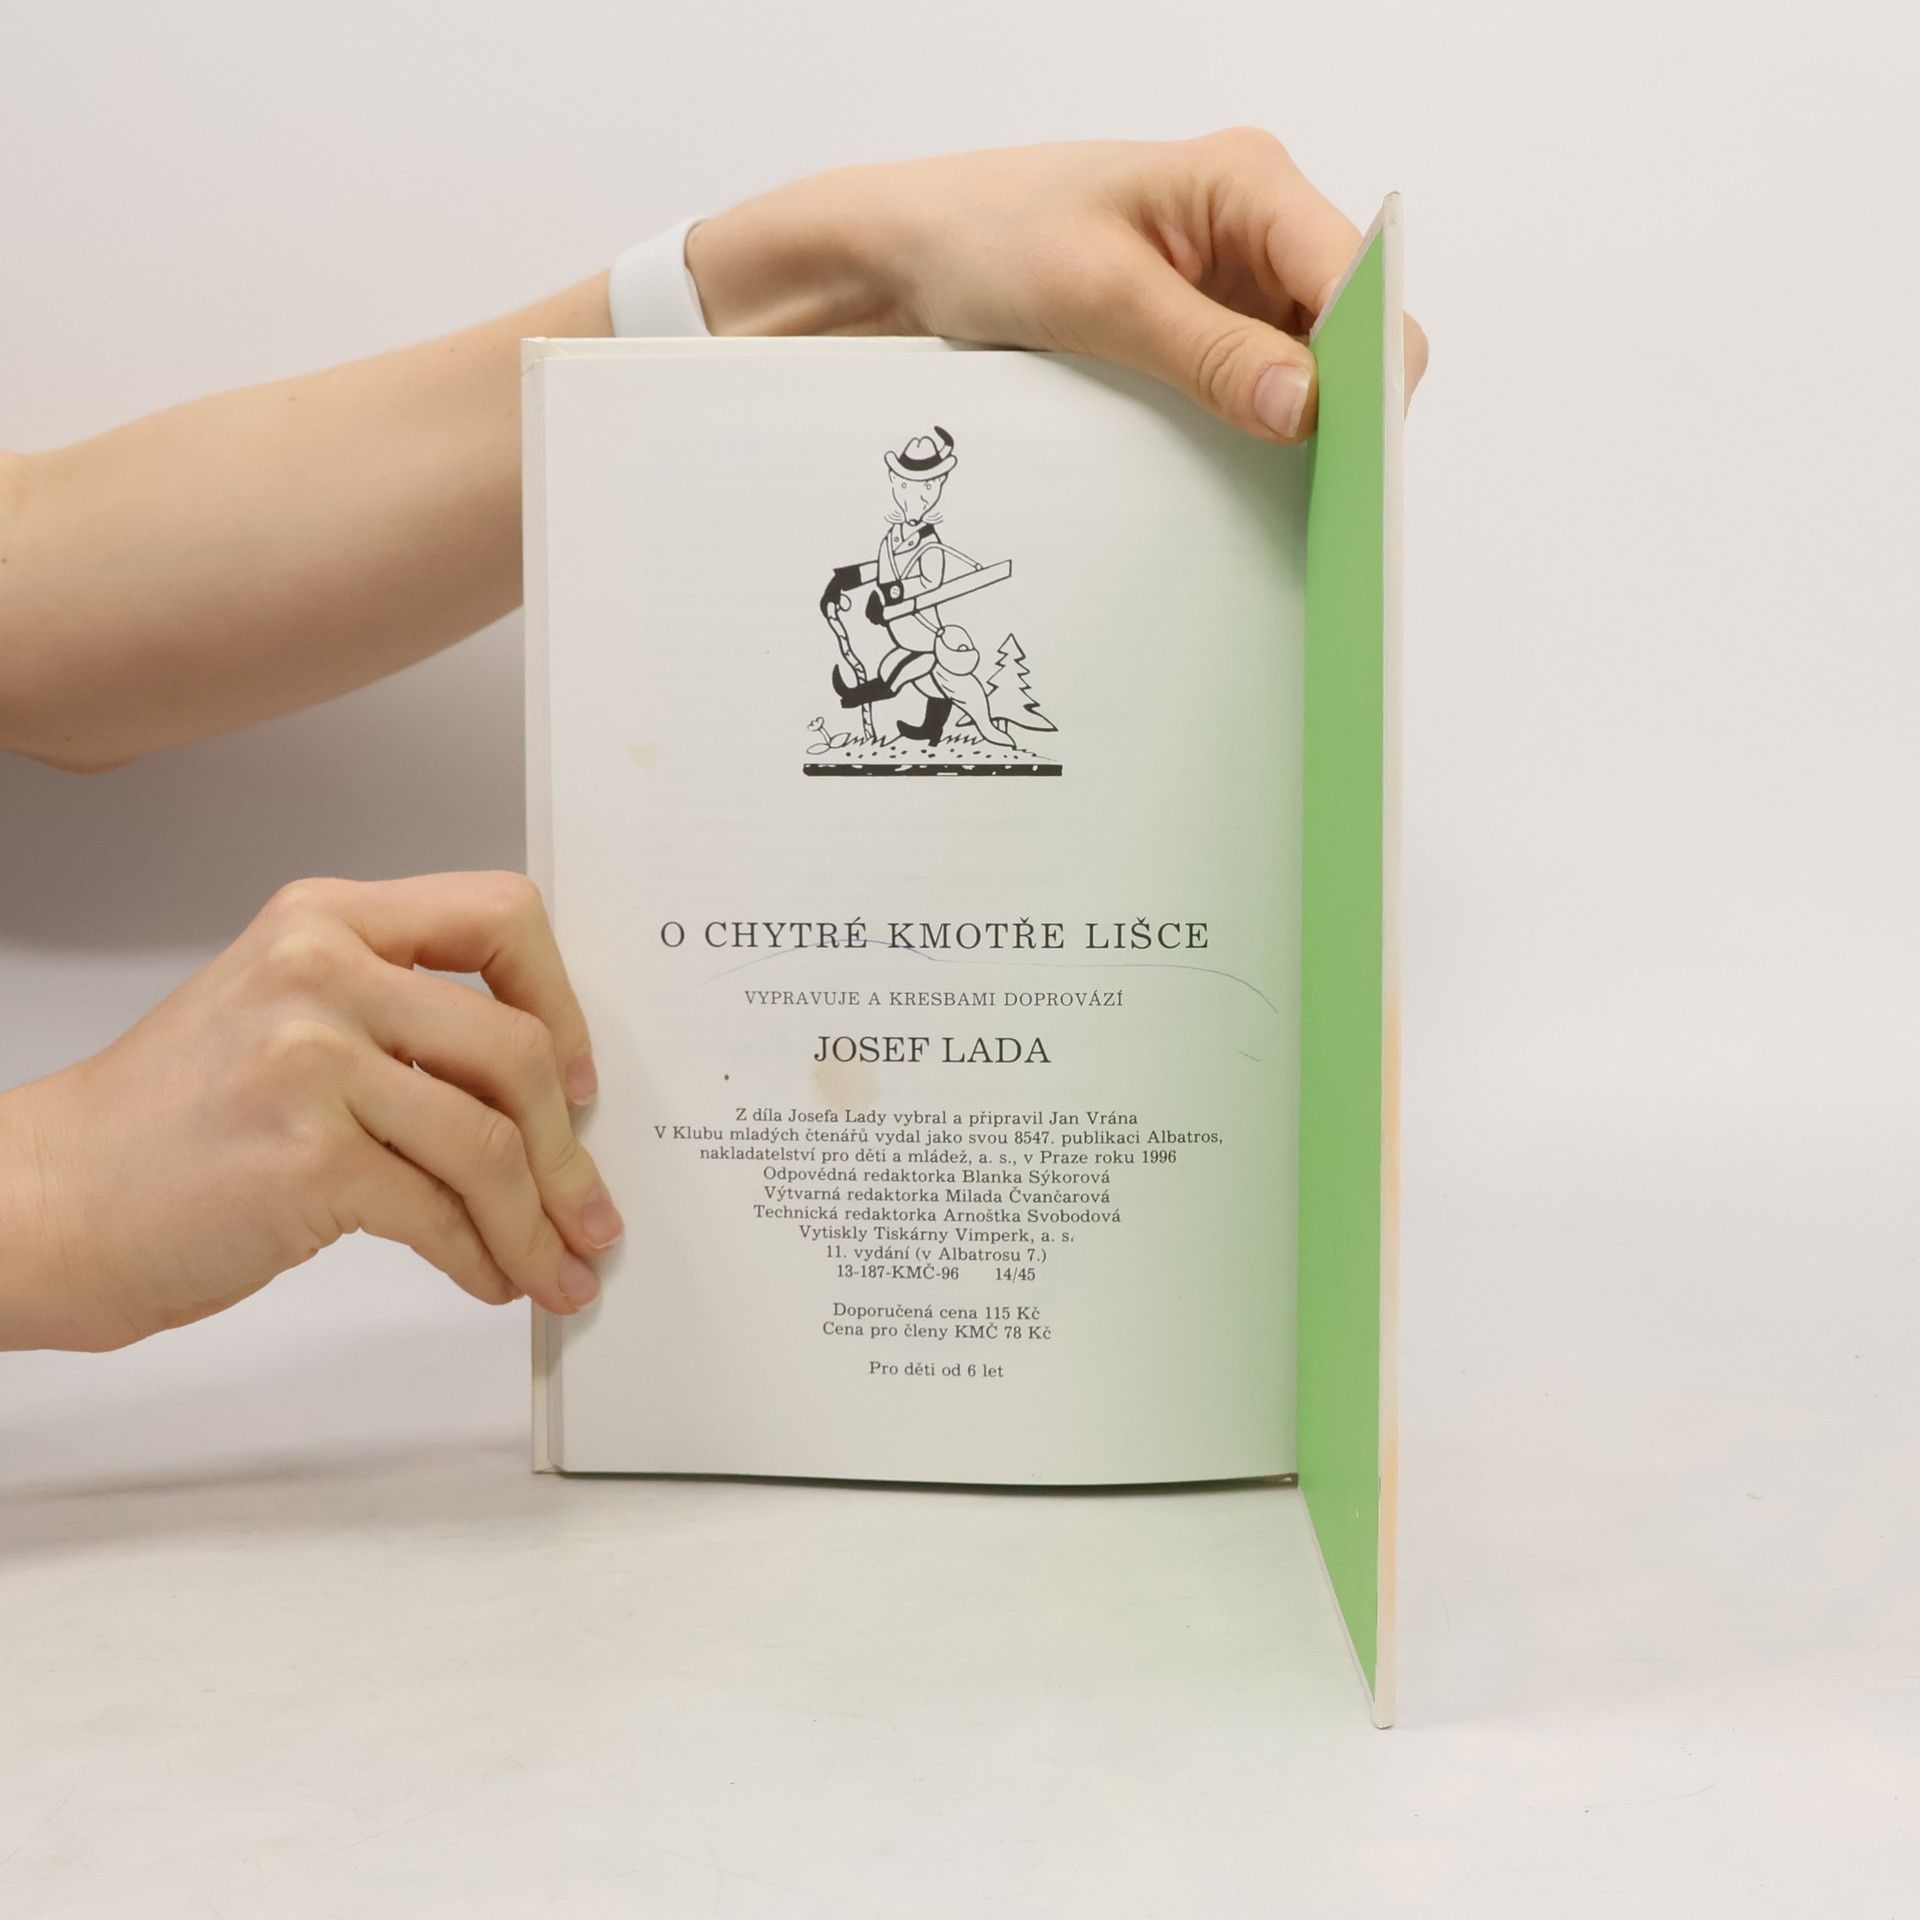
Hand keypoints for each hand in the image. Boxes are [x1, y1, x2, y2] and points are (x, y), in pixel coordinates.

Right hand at [0, 873, 619, 1350]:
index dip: (561, 999)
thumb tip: (538, 1087)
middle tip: (590, 1208)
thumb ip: (395, 1016)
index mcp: (326, 919)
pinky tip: (491, 1278)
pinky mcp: (308, 1157)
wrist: (40, 1201)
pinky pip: (443, 1213)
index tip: (579, 1074)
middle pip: (518, 1046)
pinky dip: (483, 1256)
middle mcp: (323, 970)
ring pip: (493, 1142)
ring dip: (540, 1221)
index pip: (500, 913)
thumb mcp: (280, 1014)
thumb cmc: (165, 1124)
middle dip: (569, 1148)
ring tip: (559, 1266)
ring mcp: (313, 1060)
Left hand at [687, 129, 1428, 444]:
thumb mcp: (1096, 297)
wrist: (907, 256)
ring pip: (1313, 371)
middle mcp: (1258, 227)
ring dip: (1295, 428)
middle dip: (1341, 406)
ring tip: (1260, 485)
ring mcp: (1234, 284)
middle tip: (1308, 489)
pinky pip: (1258, 390)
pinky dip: (1253, 433)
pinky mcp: (1203, 332)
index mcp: (1249, 181)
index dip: (1371, 366)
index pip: (1360, 277)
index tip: (1351, 451)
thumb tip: (1307, 407)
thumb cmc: (986, 239)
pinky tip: (1226, 471)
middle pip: (1352, 330)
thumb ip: (1207, 350)